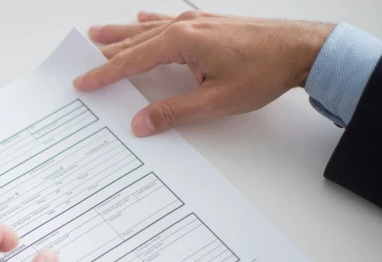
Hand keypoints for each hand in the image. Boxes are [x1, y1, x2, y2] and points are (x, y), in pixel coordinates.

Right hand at [74, 11, 333, 135]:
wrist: (301, 49)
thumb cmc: (264, 72)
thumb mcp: (216, 101)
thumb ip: (174, 113)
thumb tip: (140, 122)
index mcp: (181, 42)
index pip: (131, 61)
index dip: (104, 74)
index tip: (83, 83)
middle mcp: (184, 26)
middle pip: (134, 42)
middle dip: (106, 53)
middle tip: (80, 61)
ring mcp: (196, 21)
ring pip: (147, 29)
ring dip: (121, 35)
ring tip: (96, 35)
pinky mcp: (208, 23)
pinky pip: (168, 22)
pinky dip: (149, 23)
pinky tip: (141, 19)